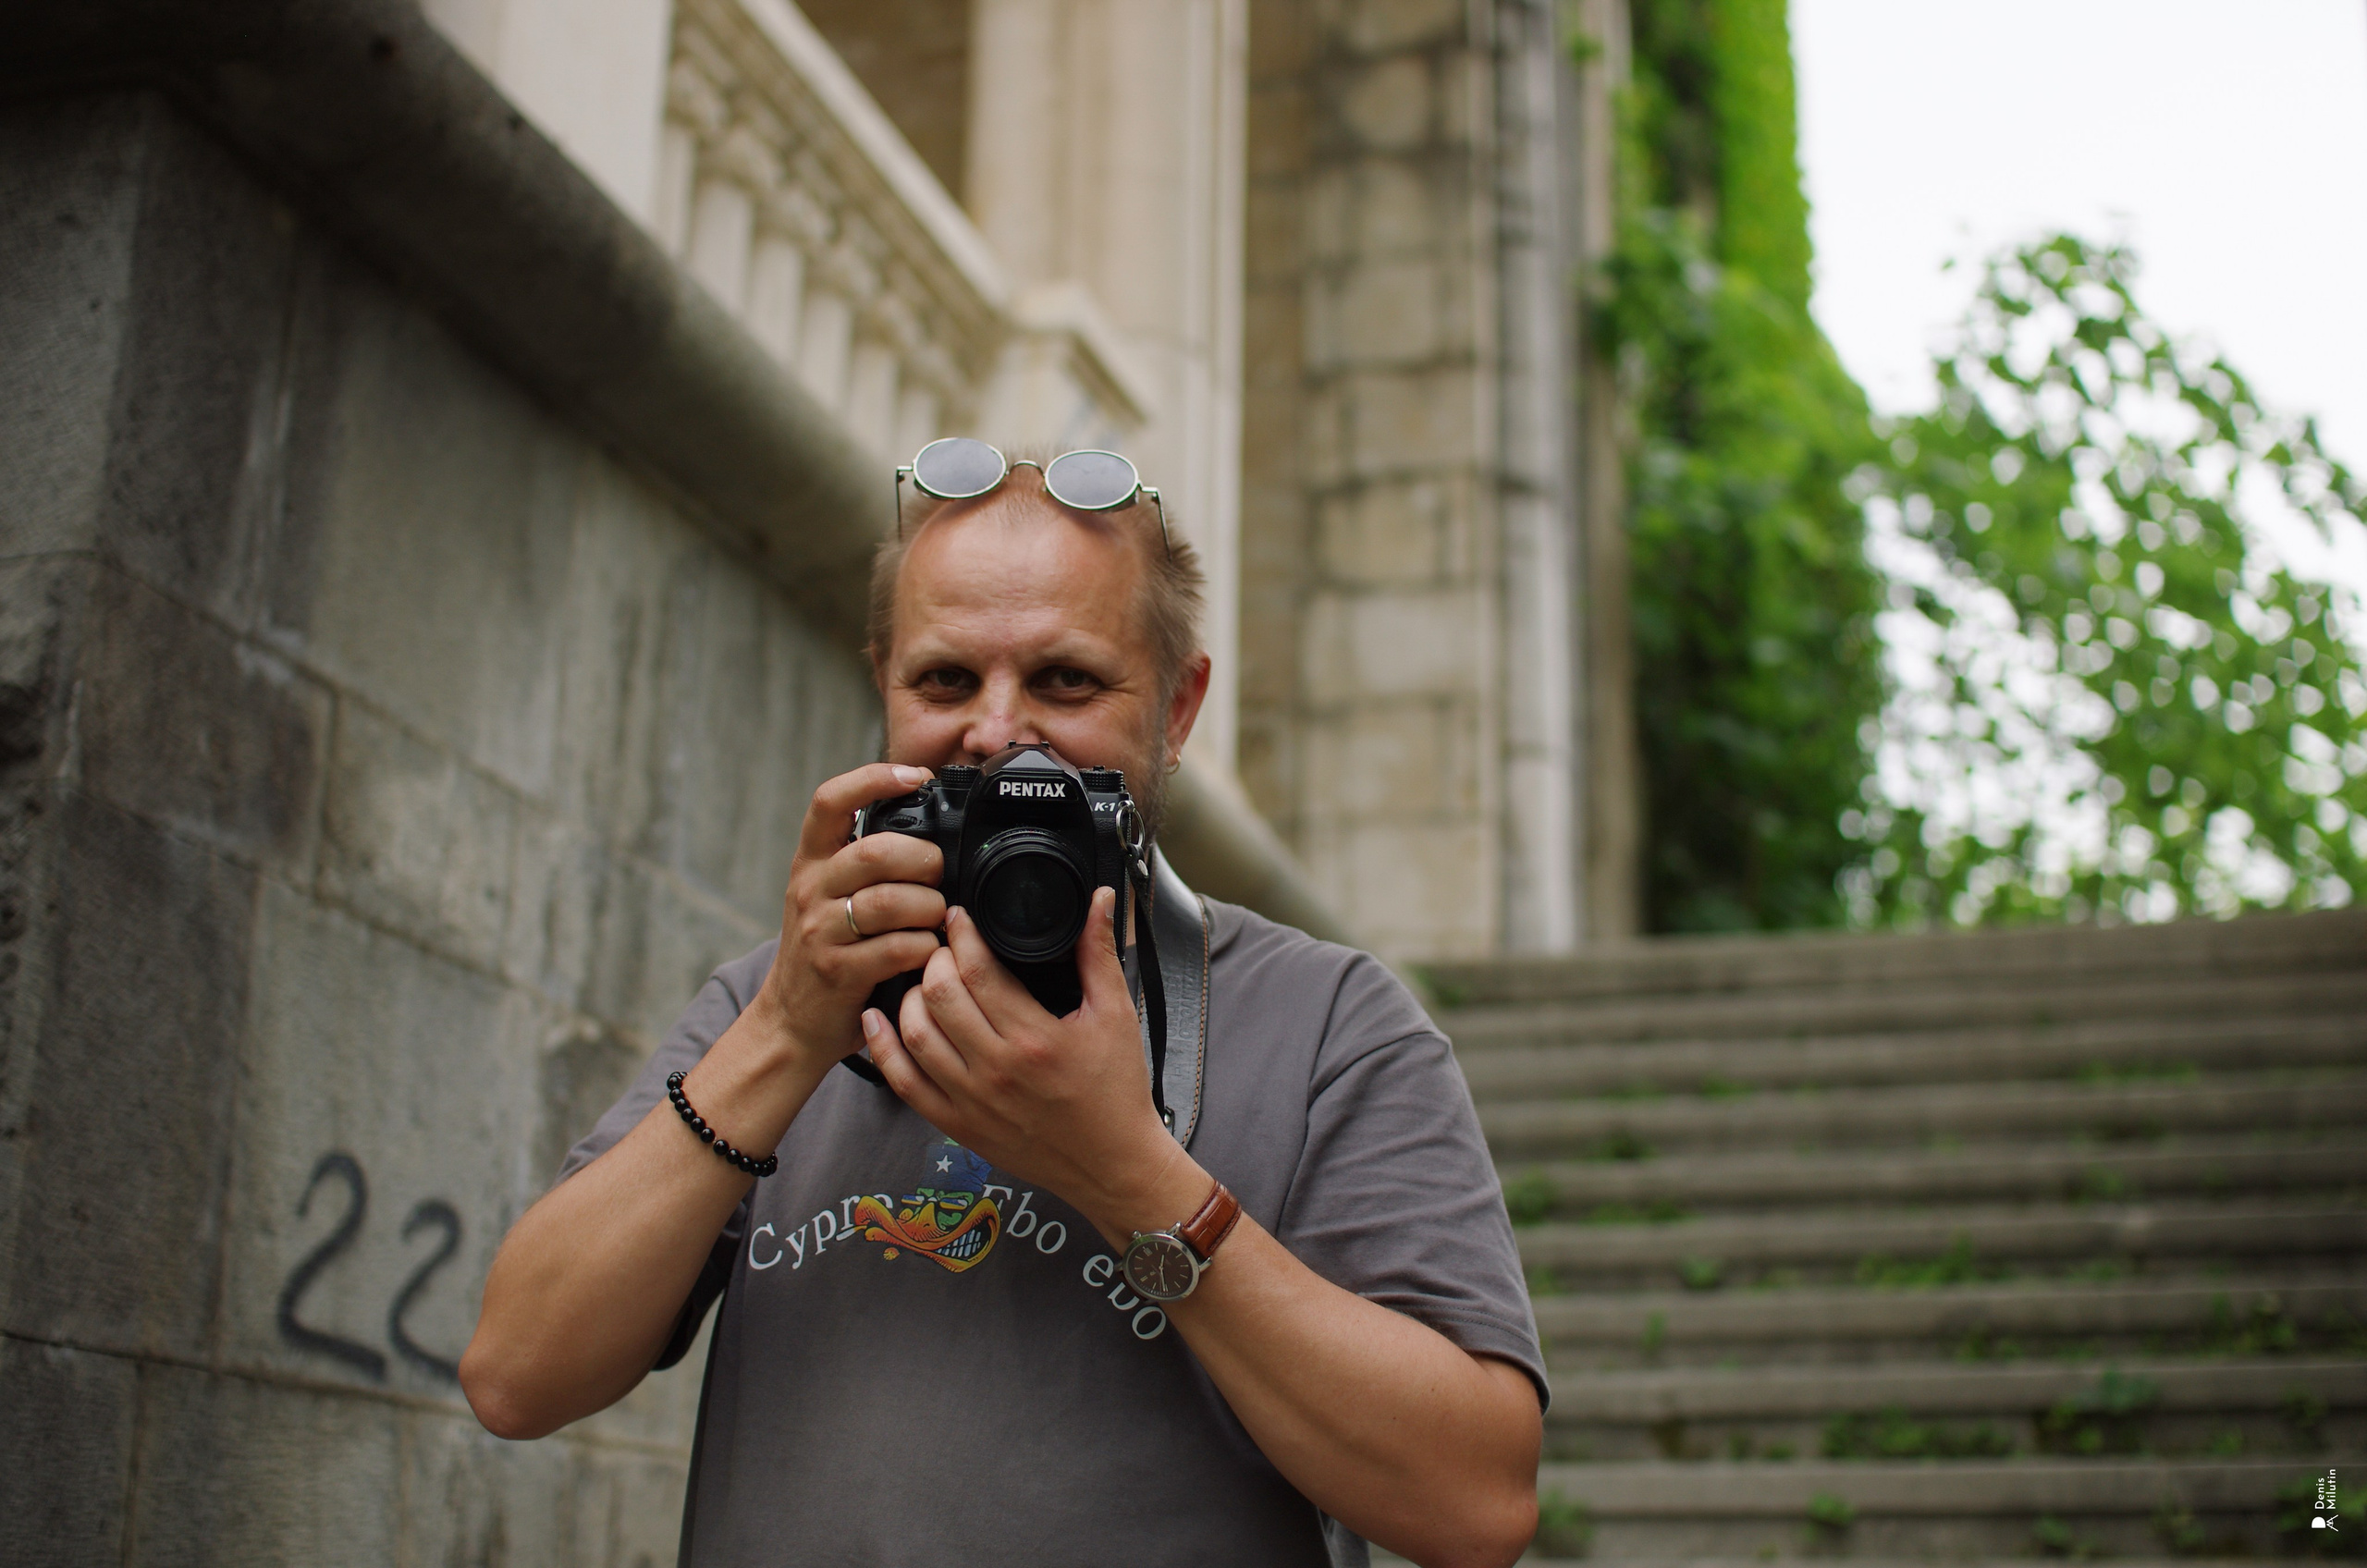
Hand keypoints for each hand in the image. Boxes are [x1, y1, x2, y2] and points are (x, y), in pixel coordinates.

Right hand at [752, 763, 951, 1074]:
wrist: (792, 1021)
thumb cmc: (828, 951)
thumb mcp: (831, 896)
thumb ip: (867, 864)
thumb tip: (930, 832)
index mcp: (812, 861)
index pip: (830, 801)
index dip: (873, 779)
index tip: (914, 776)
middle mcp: (811, 889)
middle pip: (876, 851)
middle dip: (923, 860)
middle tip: (937, 877)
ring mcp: (820, 931)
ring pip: (892, 901)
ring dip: (931, 908)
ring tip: (936, 918)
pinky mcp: (838, 971)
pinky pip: (898, 947)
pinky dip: (926, 947)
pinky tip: (928, 952)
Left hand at [864, 888, 1181, 1235]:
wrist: (1111, 1165)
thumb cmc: (1115, 1092)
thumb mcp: (1116, 1015)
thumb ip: (1099, 953)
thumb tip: (1100, 900)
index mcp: (1034, 1039)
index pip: (978, 971)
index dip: (961, 935)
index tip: (958, 917)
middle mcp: (996, 1070)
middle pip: (939, 996)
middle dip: (935, 959)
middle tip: (944, 946)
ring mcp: (971, 1101)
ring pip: (914, 1034)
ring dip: (909, 996)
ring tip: (923, 979)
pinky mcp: (957, 1126)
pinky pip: (904, 1083)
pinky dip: (884, 1047)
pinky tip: (878, 1020)